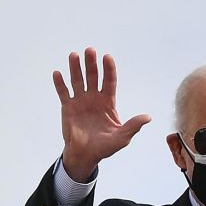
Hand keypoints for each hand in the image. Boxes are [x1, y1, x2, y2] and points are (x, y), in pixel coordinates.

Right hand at [53, 47, 150, 181]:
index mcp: (108, 102)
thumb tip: (148, 117)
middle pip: (93, 77)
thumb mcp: (122, 137)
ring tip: (74, 55)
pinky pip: (63, 93)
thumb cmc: (105, 147)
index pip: (109, 81)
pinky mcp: (68, 107)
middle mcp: (94, 98)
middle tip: (90, 50)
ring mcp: (80, 101)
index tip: (107, 57)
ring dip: (75, 68)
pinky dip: (60, 83)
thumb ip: (133, 126)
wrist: (86, 155)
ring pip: (77, 80)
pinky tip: (57, 73)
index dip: (109, 69)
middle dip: (92, 64)